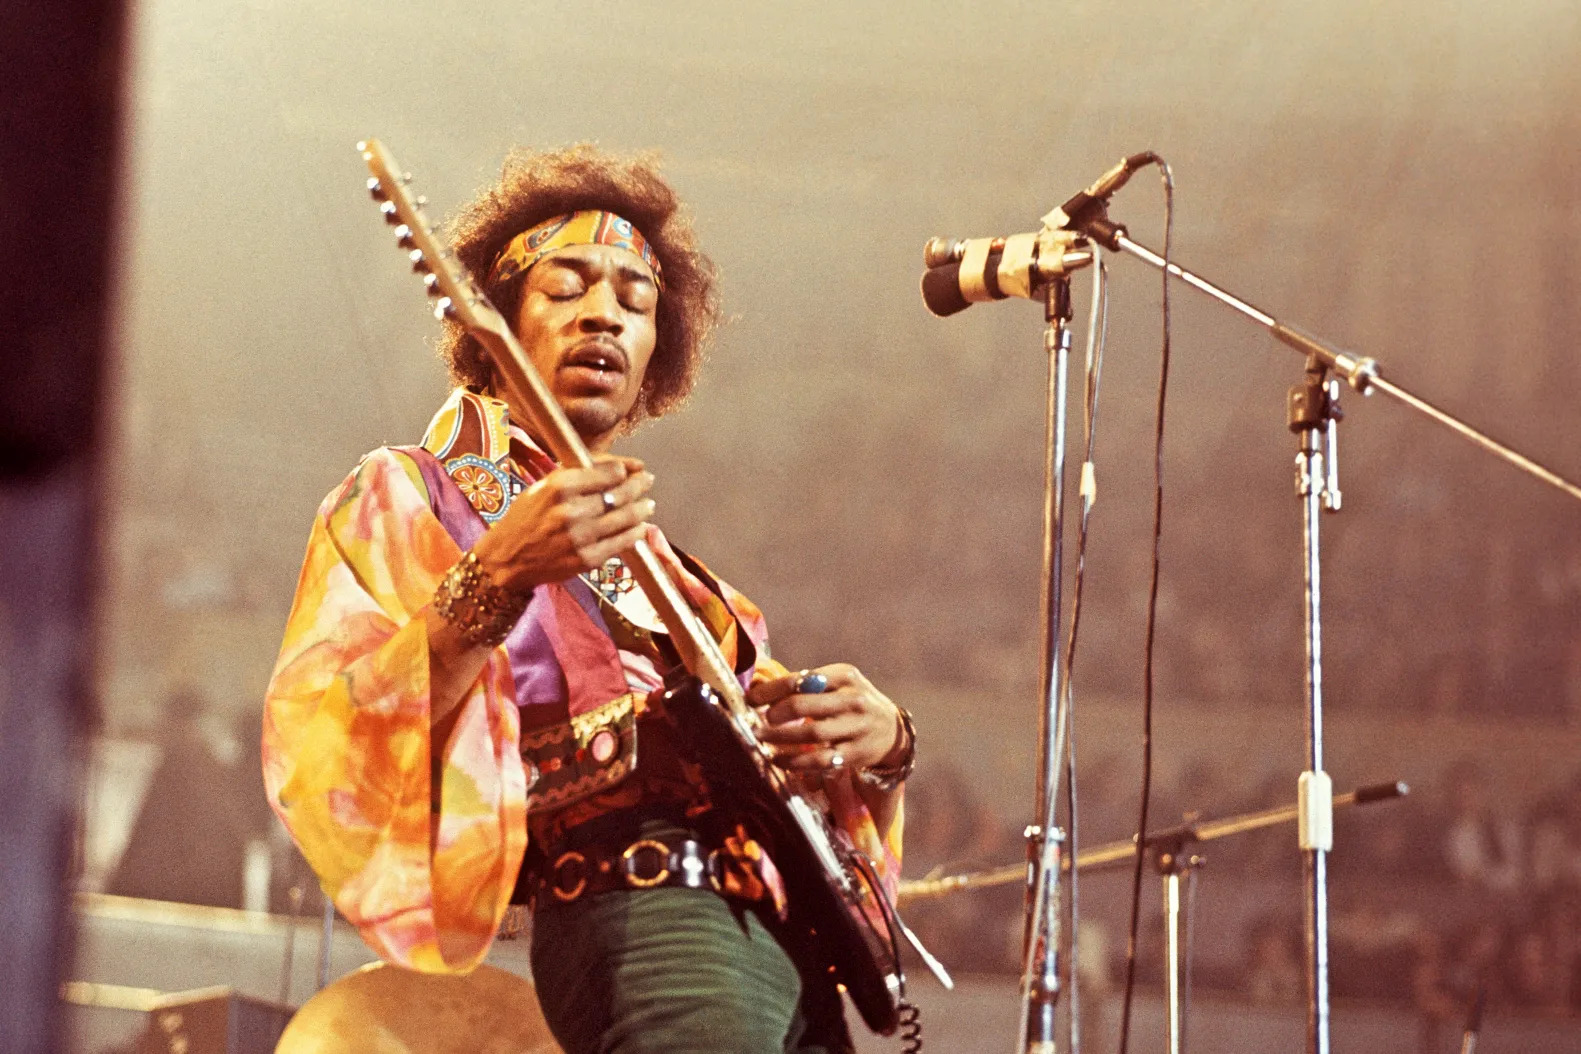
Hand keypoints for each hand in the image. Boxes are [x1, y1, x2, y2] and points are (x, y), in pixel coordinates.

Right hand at [470, 455, 653, 592]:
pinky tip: (639, 527)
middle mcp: (571, 511)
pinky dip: (635, 532)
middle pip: (621, 493)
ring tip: (647, 504)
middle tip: (647, 481)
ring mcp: (580, 537)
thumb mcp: (545, 486)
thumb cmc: (526, 517)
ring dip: (642, 509)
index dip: (626, 468)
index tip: (633, 468)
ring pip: (626, 518)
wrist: (507, 558)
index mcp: (558, 486)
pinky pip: (622, 542)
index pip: (609, 472)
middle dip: (640, 485)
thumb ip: (580, 474)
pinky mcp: (587, 559)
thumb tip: (623, 467)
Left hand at [749, 663, 903, 774]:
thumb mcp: (837, 684)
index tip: (750, 699)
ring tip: (762, 740)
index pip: (801, 680)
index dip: (770, 690)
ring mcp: (856, 727)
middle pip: (804, 705)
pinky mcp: (856, 753)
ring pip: (811, 733)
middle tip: (758, 721)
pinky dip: (796, 762)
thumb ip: (805, 684)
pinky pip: (821, 760)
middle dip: (774, 714)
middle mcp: (853, 699)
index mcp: (844, 676)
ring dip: (781, 738)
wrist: (891, 729)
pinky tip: (779, 760)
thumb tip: (756, 687)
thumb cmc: (852, 702)